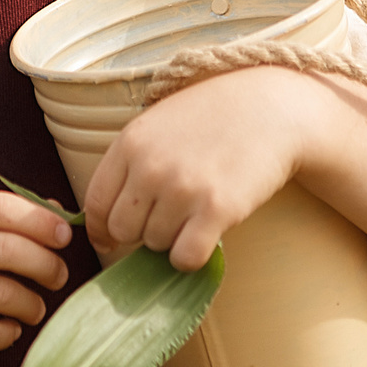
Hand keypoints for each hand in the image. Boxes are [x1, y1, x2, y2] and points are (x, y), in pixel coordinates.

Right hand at [0, 189, 72, 359]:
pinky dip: (8, 334)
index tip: (65, 237)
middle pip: (12, 250)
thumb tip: (56, 214)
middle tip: (58, 277)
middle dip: (48, 266)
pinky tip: (8, 329)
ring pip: (6, 295)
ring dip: (33, 305)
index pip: (2, 208)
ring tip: (35, 307)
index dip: (42, 221)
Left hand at [83, 67, 328, 271]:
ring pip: (156, 245)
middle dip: (142, 231)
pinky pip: (185, 258)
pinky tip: (205, 235)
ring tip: (196, 211)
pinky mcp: (217, 209)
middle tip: (169, 216)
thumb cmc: (212, 117)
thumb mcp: (158, 125)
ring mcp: (182, 189)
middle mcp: (150, 167)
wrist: (270, 109)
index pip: (95, 204)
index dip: (102, 229)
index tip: (111, 239)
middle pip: (123, 230)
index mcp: (130, 143)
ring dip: (173, 238)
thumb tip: (104, 223)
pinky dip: (191, 256)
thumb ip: (130, 163)